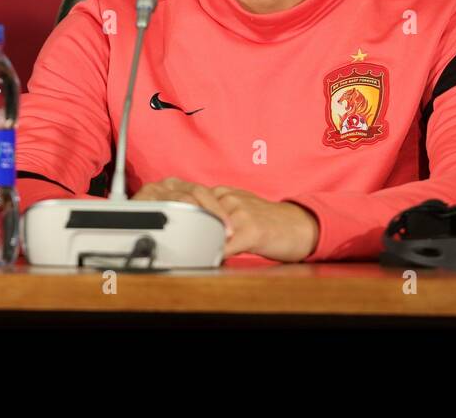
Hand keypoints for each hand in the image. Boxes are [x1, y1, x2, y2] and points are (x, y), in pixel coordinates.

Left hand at [131, 177, 319, 261]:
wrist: (298, 226)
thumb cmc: (268, 222)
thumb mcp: (239, 210)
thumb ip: (215, 213)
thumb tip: (189, 226)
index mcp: (224, 194)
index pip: (191, 201)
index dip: (174, 213)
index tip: (156, 222)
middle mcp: (230, 200)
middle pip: (195, 213)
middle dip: (178, 228)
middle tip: (160, 241)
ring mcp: (240, 213)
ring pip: (207, 228)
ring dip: (192, 242)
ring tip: (176, 254)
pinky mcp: (252, 230)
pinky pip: (226, 244)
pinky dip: (212, 254)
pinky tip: (203, 261)